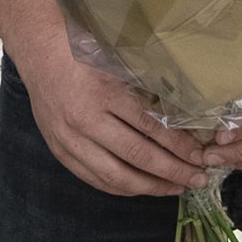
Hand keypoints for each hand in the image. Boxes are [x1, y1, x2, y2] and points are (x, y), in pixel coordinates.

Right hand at [9, 35, 204, 197]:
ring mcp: (71, 140)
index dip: (179, 146)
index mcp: (105, 94)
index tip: (200, 155)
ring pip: (117, 175)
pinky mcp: (61, 152)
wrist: (40, 55)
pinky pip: (95, 179)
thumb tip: (185, 114)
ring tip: (176, 188)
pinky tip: (142, 188)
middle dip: (173, 171)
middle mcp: (86, 120)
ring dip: (151, 187)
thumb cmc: (84, 53)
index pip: (151, 127)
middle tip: (198, 178)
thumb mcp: (118, 62)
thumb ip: (145, 87)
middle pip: (138, 155)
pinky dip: (122, 187)